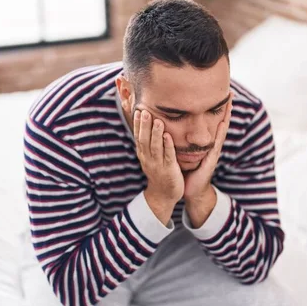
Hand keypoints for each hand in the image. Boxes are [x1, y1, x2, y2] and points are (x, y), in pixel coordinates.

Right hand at [134, 109, 183, 224]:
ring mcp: (158, 165)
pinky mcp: (169, 170)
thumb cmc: (159, 173)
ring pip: (155, 147)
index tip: (138, 110)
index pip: (138, 137)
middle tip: (145, 110)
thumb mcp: (150, 157)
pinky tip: (168, 136)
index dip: (137, 124)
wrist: (163, 195)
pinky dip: (167, 145)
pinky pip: (168, 156)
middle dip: (144, 125)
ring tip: (158, 120)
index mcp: (143, 155)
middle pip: (144, 140)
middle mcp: (148, 159)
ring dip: (156, 133)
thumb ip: (149, 142)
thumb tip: (145, 126)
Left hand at [184, 95, 232, 201]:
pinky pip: (216, 143)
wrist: (190, 189)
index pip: (211, 122)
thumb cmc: (187, 170)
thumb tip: (171, 125)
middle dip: (225, 108)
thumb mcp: (184, 151)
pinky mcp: (211, 159)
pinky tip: (223, 122)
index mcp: (205, 142)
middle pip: (220, 123)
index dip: (213, 109)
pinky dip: (220, 132)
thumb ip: (182, 140)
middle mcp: (211, 144)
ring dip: (226, 116)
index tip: (217, 93)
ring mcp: (213, 151)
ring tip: (230, 102)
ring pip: (221, 130)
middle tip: (230, 92)